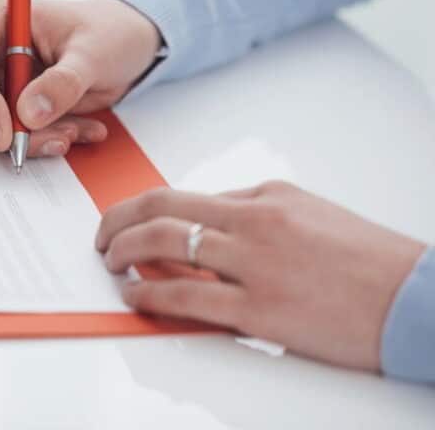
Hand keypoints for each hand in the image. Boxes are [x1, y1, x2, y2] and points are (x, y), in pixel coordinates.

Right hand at [0, 0, 161, 156]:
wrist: (125, 43)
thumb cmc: (108, 33)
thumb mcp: (93, 54)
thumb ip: (63, 82)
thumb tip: (28, 113)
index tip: (8, 135)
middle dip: (15, 129)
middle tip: (61, 136)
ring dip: (35, 138)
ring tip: (78, 129)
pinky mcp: (9, 103)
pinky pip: (12, 134)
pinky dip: (45, 139)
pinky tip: (78, 128)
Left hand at [96, 181, 426, 371]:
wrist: (418, 299)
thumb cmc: (368, 260)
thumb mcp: (310, 213)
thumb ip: (256, 210)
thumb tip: (209, 217)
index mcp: (265, 197)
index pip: (183, 195)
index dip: (141, 209)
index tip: (123, 219)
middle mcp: (254, 222)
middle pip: (161, 209)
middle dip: (117, 221)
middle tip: (101, 237)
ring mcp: (254, 265)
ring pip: (165, 245)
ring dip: (125, 253)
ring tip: (112, 264)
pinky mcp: (260, 310)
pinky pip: (186, 296)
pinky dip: (149, 293)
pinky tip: (135, 296)